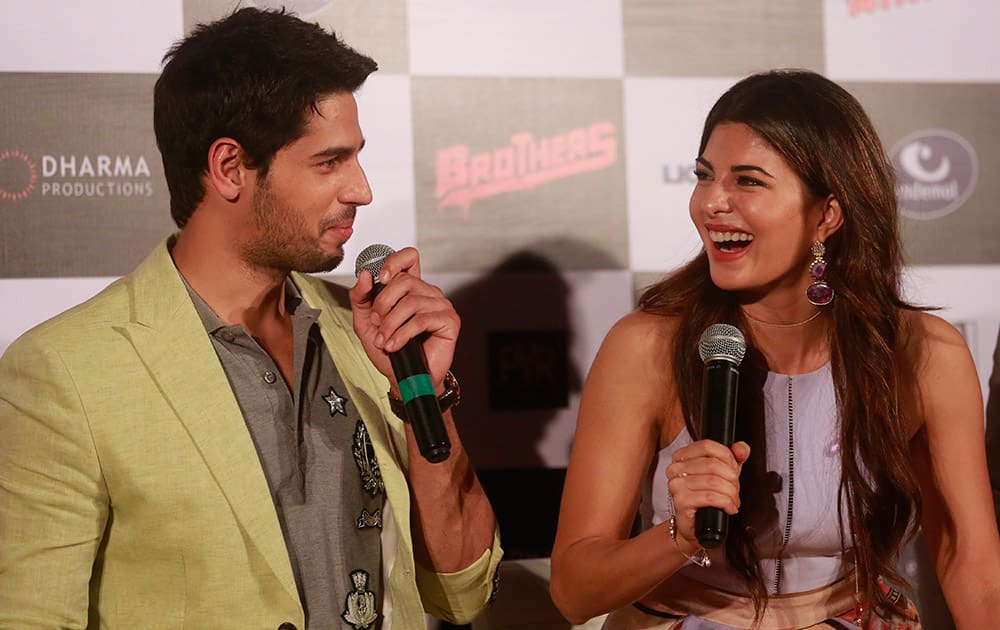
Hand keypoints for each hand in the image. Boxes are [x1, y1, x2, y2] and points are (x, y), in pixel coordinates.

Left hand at [348, 247, 458, 390]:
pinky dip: (402, 334)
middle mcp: (427, 293)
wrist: (403, 378)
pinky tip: (395, 345)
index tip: (382, 278)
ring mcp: (440, 305)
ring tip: (384, 340)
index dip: (394, 262)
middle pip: (404, 280)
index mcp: (410, 288)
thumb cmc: (388, 351)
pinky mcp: (449, 321)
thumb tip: (365, 275)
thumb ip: (361, 298)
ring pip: (410, 302)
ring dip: (391, 324)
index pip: (408, 258)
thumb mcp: (366, 322)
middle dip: (383, 304)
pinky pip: (421, 319)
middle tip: (378, 323)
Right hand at [665, 439, 749, 552]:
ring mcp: (676, 485)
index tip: (734, 469)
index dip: (727, 457)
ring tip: (733, 500)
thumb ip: (734, 458)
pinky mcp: (680, 501)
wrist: (695, 526)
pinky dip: (726, 502)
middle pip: (712, 464)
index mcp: (681, 456)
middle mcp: (675, 468)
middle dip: (731, 478)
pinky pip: (711, 497)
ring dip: (731, 493)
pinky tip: (729, 508)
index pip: (707, 446)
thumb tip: (742, 448)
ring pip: (714, 481)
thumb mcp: (722, 474)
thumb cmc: (706, 499)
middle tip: (735, 489)